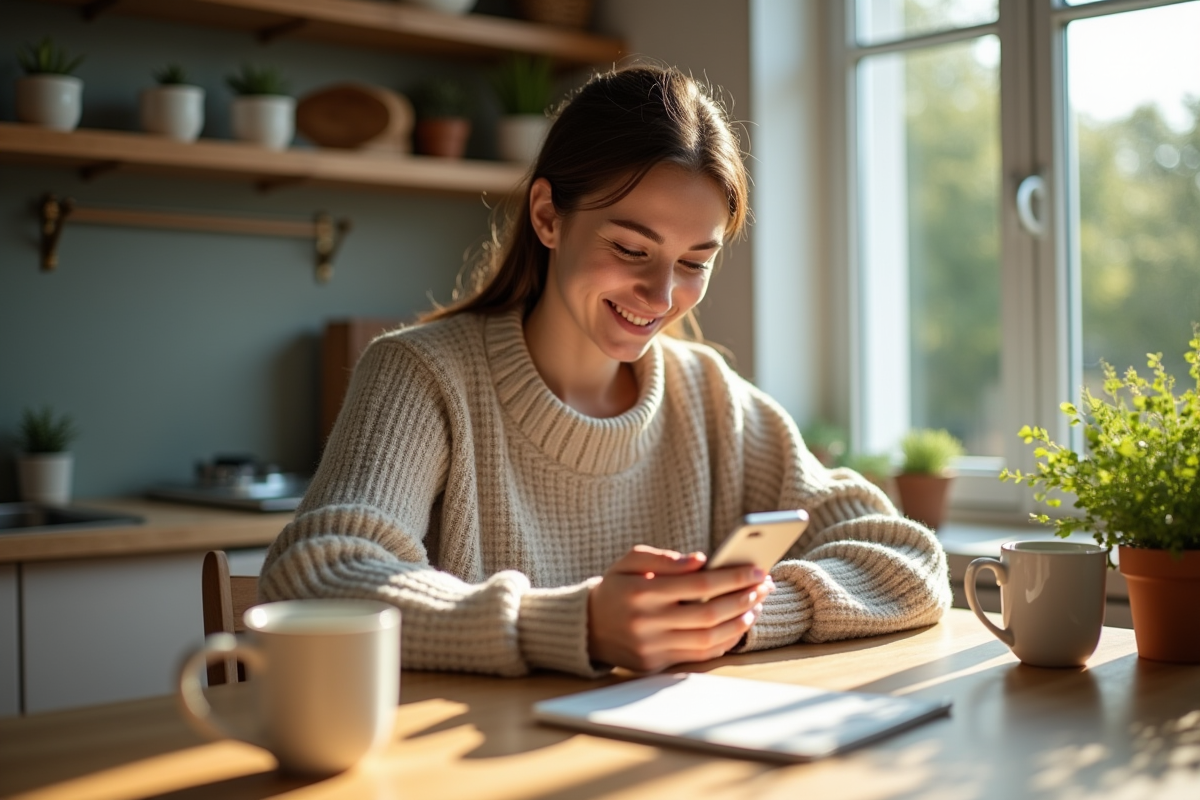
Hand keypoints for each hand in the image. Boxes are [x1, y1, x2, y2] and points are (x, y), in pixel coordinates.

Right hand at [587, 544, 774, 671]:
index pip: (699, 585)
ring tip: (755, 606)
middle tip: (764, 586)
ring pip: (708, 639)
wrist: (586, 627)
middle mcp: (647, 623)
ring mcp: (652, 648)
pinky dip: (724, 642)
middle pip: (708, 614)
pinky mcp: (655, 665)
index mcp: (642, 592)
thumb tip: (702, 560)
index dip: (732, 578)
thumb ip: (665, 558)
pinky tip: (738, 626)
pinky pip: (699, 656)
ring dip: (739, 623)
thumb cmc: (616, 587)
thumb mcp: (630, 561)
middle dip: (742, 599)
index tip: (756, 570)